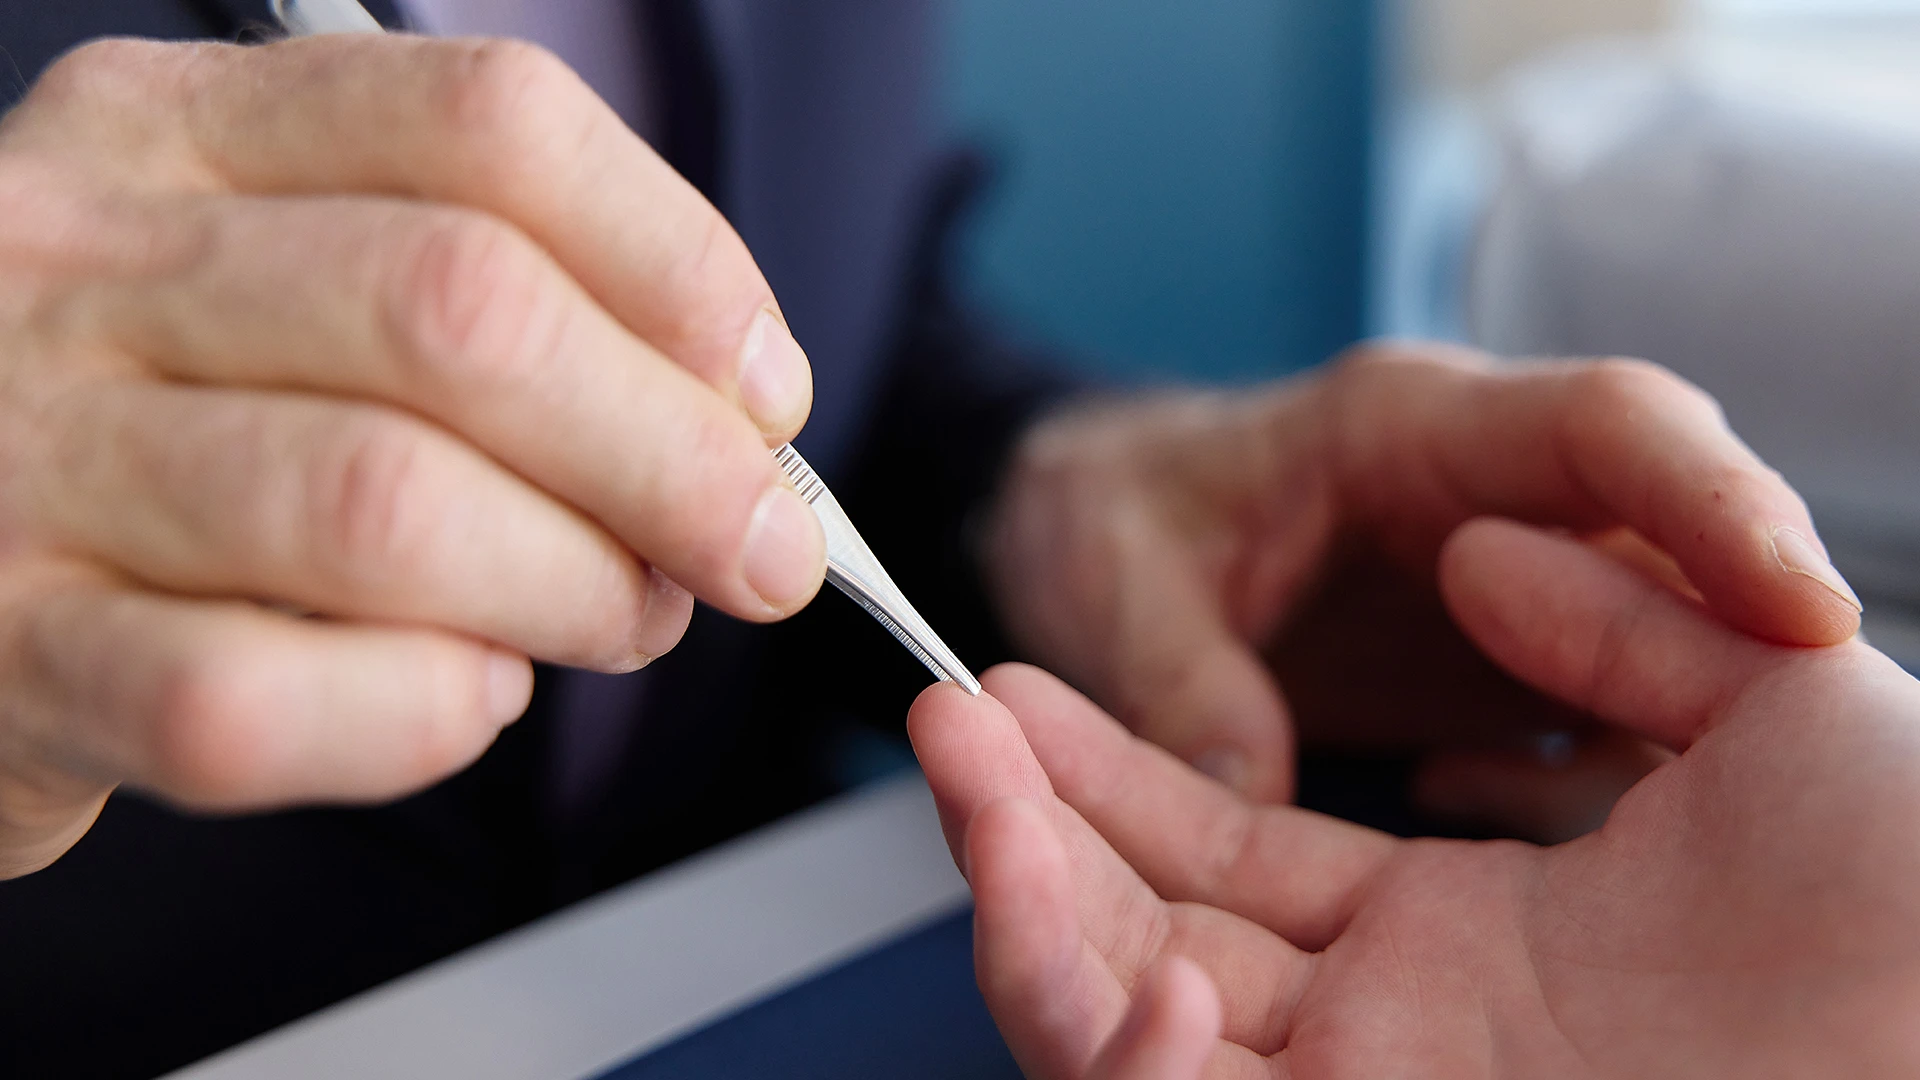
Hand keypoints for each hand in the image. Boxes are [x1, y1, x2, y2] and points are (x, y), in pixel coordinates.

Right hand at [0, 36, 825, 875]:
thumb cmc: (143, 415)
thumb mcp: (276, 281)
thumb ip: (476, 306)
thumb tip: (731, 419)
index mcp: (185, 131)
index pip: (491, 129)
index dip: (680, 266)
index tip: (765, 389)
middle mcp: (85, 262)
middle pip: (463, 313)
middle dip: (672, 455)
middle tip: (756, 549)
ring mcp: (25, 459)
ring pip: (381, 505)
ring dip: (571, 586)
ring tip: (623, 617)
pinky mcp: (6, 655)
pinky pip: (256, 698)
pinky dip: (419, 712)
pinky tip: (461, 695)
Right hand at [913, 519, 1919, 1077]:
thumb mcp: (1778, 719)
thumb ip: (1619, 627)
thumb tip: (1489, 554)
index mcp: (1462, 945)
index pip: (1230, 856)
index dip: (1113, 778)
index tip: (1019, 694)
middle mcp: (1400, 1037)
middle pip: (1148, 934)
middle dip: (1029, 823)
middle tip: (947, 719)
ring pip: (1132, 1024)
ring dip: (1025, 902)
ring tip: (962, 769)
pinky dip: (1123, 1054)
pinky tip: (1125, 952)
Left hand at [982, 343, 1863, 827]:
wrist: (1095, 534)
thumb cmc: (1103, 517)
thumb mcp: (1110, 575)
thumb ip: (1174, 672)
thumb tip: (1247, 790)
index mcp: (1405, 426)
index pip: (1604, 424)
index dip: (1714, 497)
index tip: (1804, 604)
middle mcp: (1488, 490)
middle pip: (1674, 531)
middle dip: (1741, 623)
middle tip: (1789, 733)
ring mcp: (1511, 576)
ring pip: (1663, 632)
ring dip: (1671, 720)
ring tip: (1618, 810)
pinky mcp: (1499, 659)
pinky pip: (1595, 714)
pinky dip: (1571, 774)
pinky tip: (1478, 804)